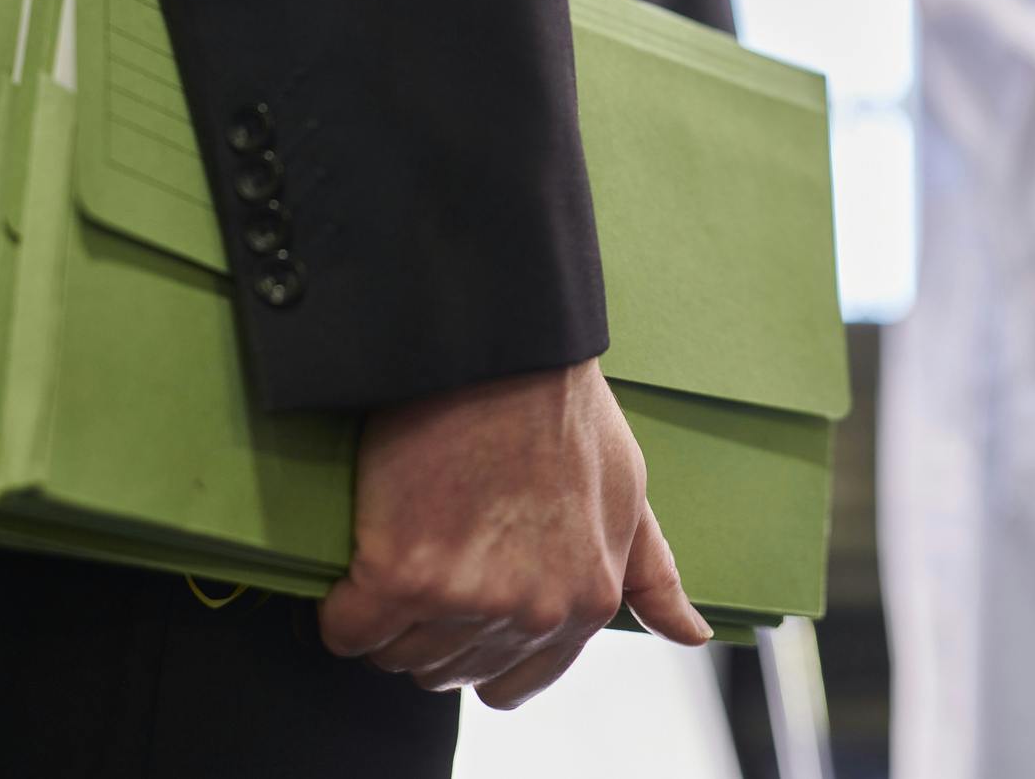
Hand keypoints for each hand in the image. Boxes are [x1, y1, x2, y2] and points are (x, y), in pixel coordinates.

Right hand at [319, 359, 711, 708]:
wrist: (505, 351)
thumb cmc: (565, 414)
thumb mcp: (630, 495)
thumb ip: (651, 575)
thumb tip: (690, 636)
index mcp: (588, 602)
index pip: (514, 682)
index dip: (479, 649)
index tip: (464, 604)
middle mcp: (534, 612)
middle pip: (448, 671)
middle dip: (430, 627)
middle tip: (430, 554)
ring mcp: (469, 599)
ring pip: (397, 656)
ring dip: (387, 617)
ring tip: (401, 544)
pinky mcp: (400, 577)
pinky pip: (347, 631)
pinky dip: (343, 605)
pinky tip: (363, 556)